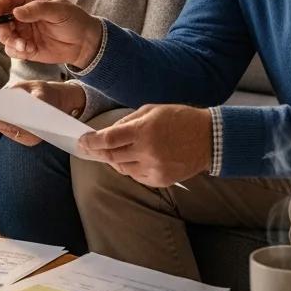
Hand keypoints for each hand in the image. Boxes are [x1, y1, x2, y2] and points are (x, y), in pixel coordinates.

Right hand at [0, 0, 101, 67]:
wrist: (84, 43)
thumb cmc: (74, 20)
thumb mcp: (59, 10)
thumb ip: (37, 9)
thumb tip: (16, 12)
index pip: (7, 0)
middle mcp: (23, 15)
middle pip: (1, 20)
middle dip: (3, 29)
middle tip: (12, 36)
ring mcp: (23, 31)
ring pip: (4, 36)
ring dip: (11, 42)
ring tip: (26, 46)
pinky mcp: (26, 47)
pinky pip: (12, 49)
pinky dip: (17, 51)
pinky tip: (30, 50)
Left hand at [0, 80, 86, 146]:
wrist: (62, 102)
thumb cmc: (46, 92)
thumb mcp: (33, 87)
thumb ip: (17, 91)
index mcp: (39, 118)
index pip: (12, 121)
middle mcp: (36, 134)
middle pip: (7, 128)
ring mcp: (32, 139)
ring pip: (7, 131)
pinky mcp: (29, 140)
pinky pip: (11, 132)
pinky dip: (0, 124)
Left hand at [79, 105, 211, 187]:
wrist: (208, 139)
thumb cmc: (179, 119)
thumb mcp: (151, 110)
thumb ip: (127, 121)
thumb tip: (107, 132)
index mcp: (143, 131)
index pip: (108, 140)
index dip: (91, 142)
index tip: (82, 141)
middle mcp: (147, 151)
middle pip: (111, 156)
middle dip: (98, 152)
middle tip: (89, 148)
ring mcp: (154, 168)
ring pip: (122, 168)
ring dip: (115, 160)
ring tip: (116, 151)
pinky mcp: (160, 180)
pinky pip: (136, 176)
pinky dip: (131, 168)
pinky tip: (135, 159)